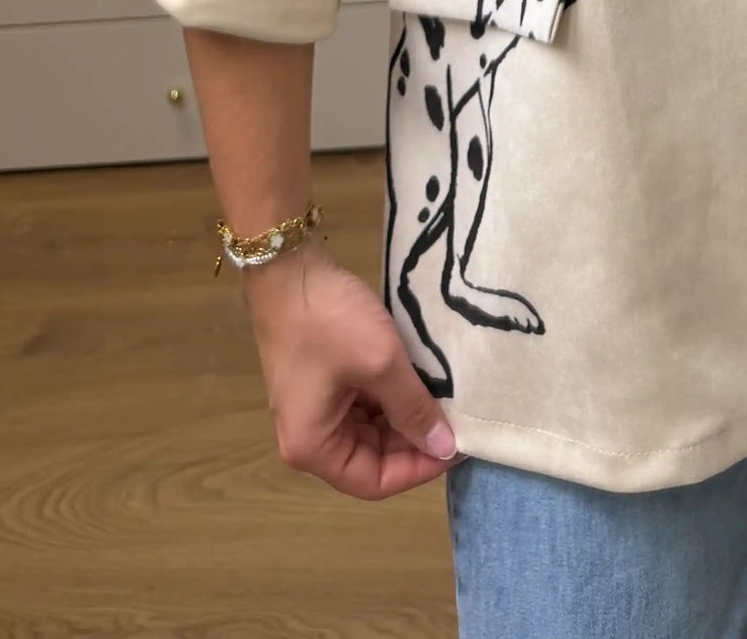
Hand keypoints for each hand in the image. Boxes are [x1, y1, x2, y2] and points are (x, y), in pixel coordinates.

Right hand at [245, 243, 460, 499]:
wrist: (287, 264)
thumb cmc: (328, 320)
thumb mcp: (380, 362)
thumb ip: (413, 408)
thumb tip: (445, 448)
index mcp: (312, 446)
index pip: (374, 482)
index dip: (418, 470)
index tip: (457, 445)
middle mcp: (309, 435)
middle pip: (372, 459)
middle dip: (415, 442)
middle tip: (459, 419)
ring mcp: (315, 406)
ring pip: (371, 431)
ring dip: (406, 417)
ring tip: (447, 399)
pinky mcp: (323, 379)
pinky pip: (364, 404)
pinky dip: (392, 397)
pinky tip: (421, 379)